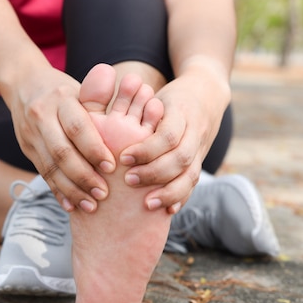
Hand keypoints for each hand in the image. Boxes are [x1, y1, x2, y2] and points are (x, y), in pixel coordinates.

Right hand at [9, 67, 115, 212]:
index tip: (112, 167)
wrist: (24, 85)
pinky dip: (57, 191)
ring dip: (71, 190)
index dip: (94, 149)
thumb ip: (101, 99)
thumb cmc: (64, 90)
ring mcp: (31, 135)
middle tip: (103, 193)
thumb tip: (135, 93)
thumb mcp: (81, 88)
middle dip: (83, 176)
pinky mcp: (27, 149)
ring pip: (50, 167)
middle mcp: (42, 117)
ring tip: (91, 205)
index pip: (78, 127)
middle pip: (62, 152)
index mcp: (61, 100)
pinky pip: (43, 173)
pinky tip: (71, 206)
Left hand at [119, 66, 230, 213]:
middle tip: (128, 180)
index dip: (146, 150)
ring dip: (169, 191)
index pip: (167, 135)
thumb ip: (127, 102)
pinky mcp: (201, 161)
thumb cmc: (165, 96)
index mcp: (180, 111)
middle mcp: (194, 131)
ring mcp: (200, 148)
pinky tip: (167, 210)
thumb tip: (96, 116)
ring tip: (147, 204)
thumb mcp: (150, 92)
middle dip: (155, 172)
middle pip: (180, 157)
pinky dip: (181, 196)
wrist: (206, 93)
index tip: (122, 158)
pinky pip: (194, 182)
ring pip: (191, 173)